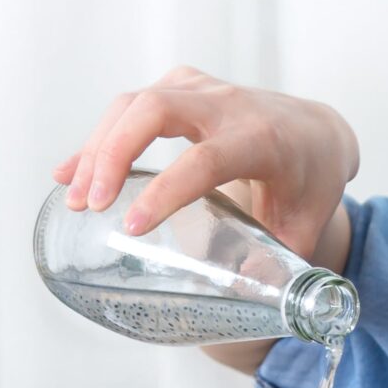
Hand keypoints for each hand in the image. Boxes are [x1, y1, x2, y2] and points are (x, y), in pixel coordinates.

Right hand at [54, 66, 358, 259]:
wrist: (319, 130)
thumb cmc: (312, 179)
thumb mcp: (306, 224)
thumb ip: (279, 263)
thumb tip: (244, 298)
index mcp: (262, 139)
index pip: (206, 159)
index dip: (166, 191)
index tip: (132, 226)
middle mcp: (228, 105)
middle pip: (155, 109)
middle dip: (113, 154)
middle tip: (89, 205)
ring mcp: (201, 89)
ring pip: (134, 103)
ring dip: (97, 148)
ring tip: (74, 200)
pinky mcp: (180, 88)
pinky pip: (130, 106)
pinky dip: (98, 138)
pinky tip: (69, 173)